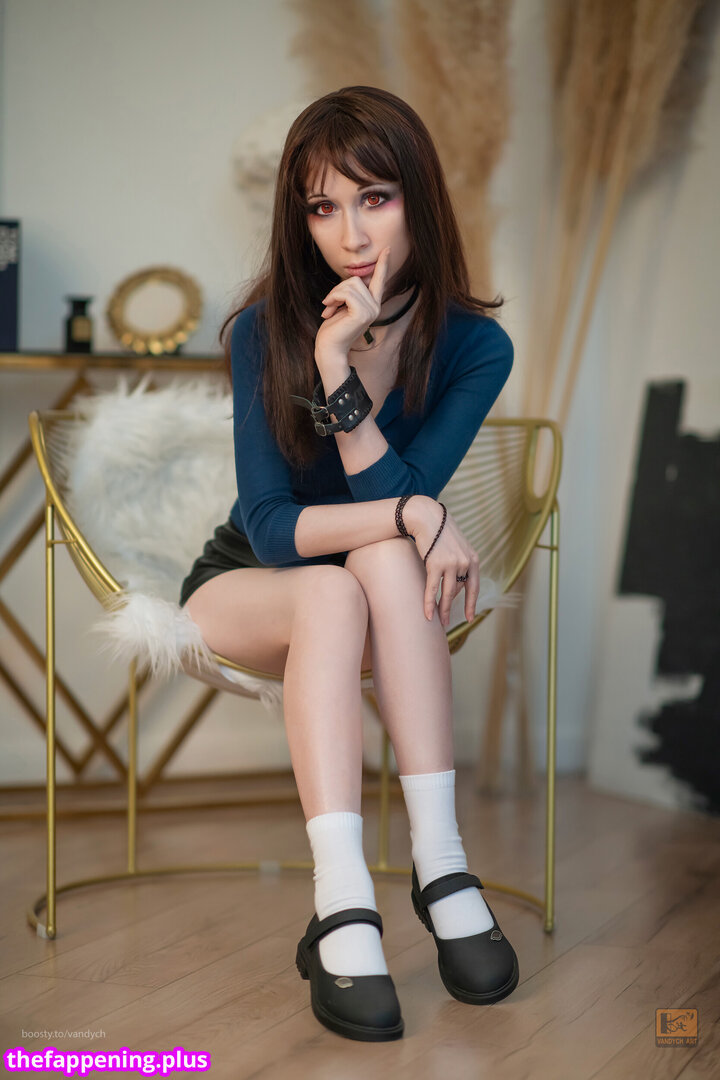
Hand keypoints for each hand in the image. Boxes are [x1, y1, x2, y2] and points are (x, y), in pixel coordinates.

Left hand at [314, 246, 391, 359]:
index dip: (383, 264)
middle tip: (329, 304)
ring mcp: (371, 310)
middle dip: (338, 289)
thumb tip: (352, 280)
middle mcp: (375, 306)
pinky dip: (334, 298)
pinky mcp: (362, 314)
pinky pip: (347, 293)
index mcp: (372, 304)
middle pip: (356, 279)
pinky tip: (329, 310)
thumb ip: (350, 294)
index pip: (379, 280)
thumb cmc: (333, 329)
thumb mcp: (343, 306)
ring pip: (350, 284)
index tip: (387, 249)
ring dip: (334, 294)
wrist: (329, 349)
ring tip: (329, 308)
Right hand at [405, 496, 480, 627]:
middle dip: (451, 608)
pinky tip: (427, 614)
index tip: (469, 618)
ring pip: (447, 593)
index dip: (471, 604)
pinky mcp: (436, 564)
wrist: (427, 517)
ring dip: (442, 609)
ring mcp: (451, 564)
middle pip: (458, 591)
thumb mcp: (457, 548)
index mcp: (473, 559)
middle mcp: (465, 562)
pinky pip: (433, 588)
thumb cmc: (440, 532)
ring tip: (439, 621)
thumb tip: (454, 587)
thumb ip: (460, 565)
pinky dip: (429, 602)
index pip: (474, 587)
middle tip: (447, 622)